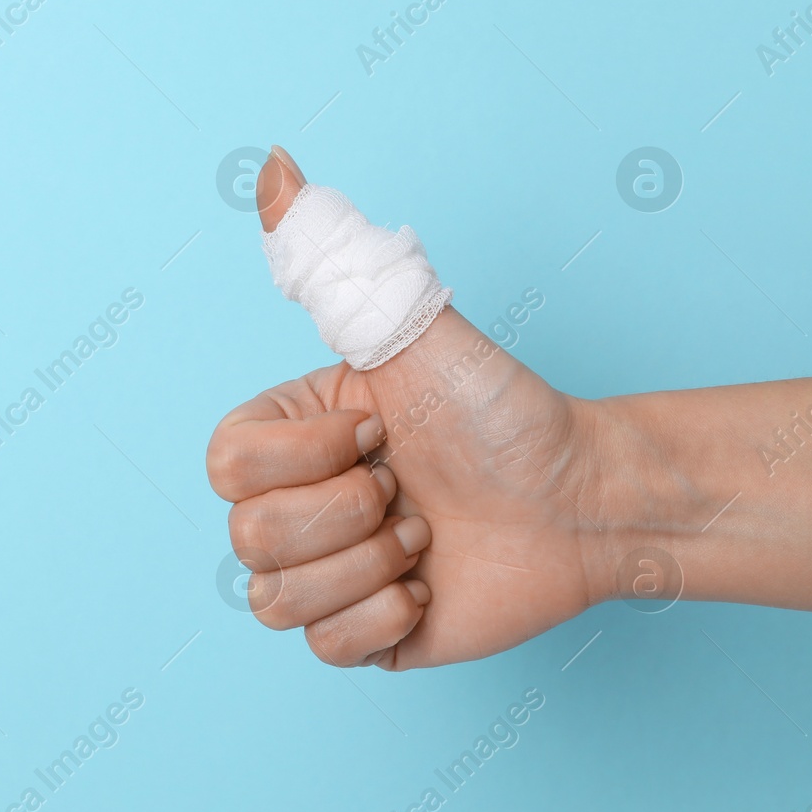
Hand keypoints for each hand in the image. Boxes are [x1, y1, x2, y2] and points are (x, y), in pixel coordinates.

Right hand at [206, 148, 617, 669]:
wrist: (586, 498)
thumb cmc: (503, 408)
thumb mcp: (412, 324)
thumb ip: (331, 252)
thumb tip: (274, 163)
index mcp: (286, 435)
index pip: (225, 466)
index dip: (305, 455)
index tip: (380, 430)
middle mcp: (293, 504)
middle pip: (248, 535)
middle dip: (349, 511)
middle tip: (410, 487)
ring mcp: (322, 573)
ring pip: (275, 599)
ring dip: (369, 564)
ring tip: (424, 535)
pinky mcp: (360, 634)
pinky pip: (322, 648)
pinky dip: (385, 618)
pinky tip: (427, 586)